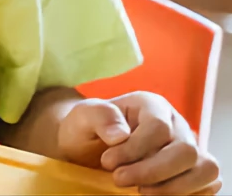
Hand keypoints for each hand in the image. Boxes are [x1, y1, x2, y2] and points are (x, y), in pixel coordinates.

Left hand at [57, 93, 220, 194]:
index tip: (108, 163)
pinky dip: (188, 194)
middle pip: (186, 151)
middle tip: (120, 180)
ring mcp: (189, 148)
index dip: (135, 149)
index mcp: (151, 104)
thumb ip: (98, 116)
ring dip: (173, 187)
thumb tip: (120, 134)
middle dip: (152, 171)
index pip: (158, 128)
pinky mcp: (194, 170)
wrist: (88, 149)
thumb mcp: (82, 117)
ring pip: (205, 169)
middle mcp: (176, 124)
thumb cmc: (87, 130)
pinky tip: (158, 194)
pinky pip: (209, 184)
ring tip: (141, 191)